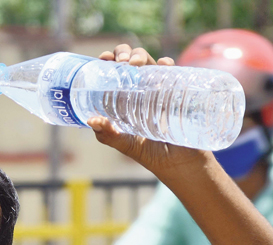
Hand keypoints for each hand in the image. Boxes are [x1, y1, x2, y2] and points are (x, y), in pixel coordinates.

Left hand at [90, 45, 214, 179]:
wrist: (180, 164)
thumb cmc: (151, 155)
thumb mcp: (125, 144)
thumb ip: (108, 135)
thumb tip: (92, 120)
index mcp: (123, 100)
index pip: (113, 74)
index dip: (107, 61)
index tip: (103, 59)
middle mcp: (140, 91)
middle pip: (130, 62)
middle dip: (124, 53)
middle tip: (121, 63)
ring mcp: (159, 90)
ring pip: (149, 62)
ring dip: (140, 56)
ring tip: (135, 64)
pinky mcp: (177, 93)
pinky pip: (172, 72)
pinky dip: (166, 64)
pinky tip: (163, 64)